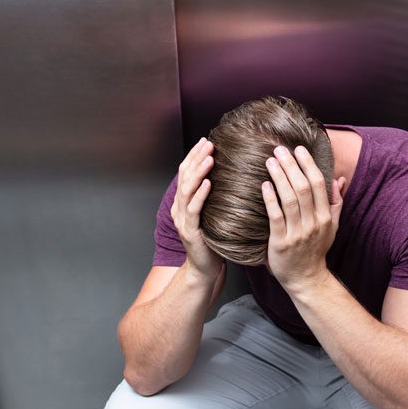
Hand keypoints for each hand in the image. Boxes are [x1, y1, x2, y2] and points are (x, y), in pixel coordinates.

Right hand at [171, 137, 223, 279]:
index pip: (186, 172)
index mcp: (183, 202)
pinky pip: (193, 209)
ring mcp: (181, 219)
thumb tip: (229, 174)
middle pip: (184, 176)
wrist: (205, 268)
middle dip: (196, 158)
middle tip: (209, 143)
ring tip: (209, 158)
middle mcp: (179, 208)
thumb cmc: (213, 240)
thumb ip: (214, 196)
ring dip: (198, 172)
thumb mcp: (213, 213)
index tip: (206, 141)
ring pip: (187, 189)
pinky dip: (200, 195)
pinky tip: (208, 183)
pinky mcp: (189, 231)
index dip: (194, 155)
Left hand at [261, 144, 346, 289]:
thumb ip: (335, 202)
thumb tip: (339, 180)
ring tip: (270, 161)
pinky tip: (264, 185)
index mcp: (325, 217)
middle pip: (303, 188)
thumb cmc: (316, 250)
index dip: (309, 164)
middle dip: (291, 166)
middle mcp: (313, 223)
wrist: (305, 279)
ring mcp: (297, 233)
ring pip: (289, 199)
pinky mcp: (281, 243)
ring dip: (280, 177)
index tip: (299, 149)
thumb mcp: (331, 227)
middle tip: (280, 150)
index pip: (318, 184)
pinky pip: (276, 217)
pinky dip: (270, 199)